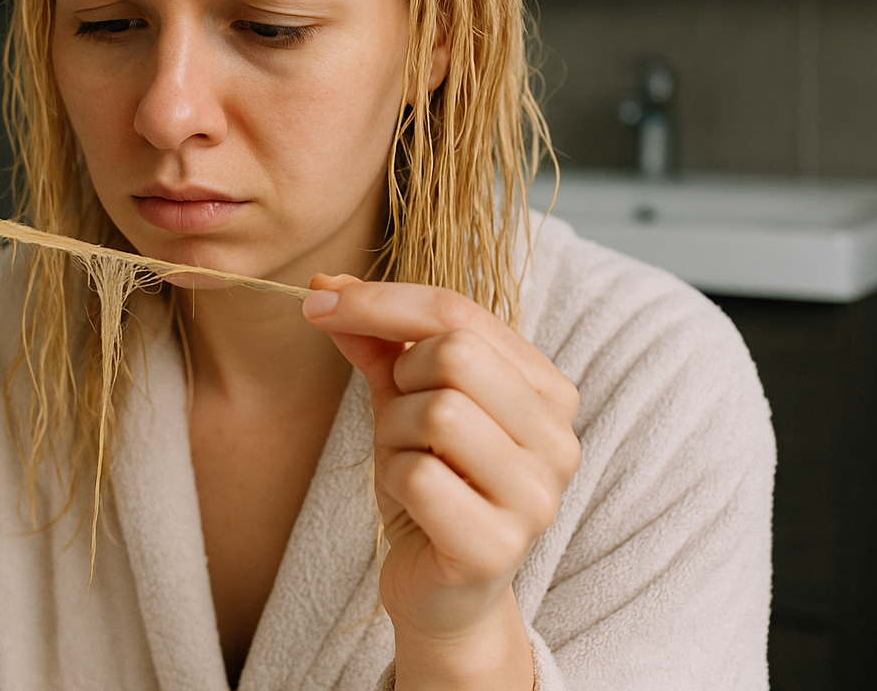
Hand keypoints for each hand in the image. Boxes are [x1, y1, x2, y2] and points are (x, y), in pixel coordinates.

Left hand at [302, 275, 580, 687]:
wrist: (440, 590)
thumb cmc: (431, 485)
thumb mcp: (403, 400)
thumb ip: (376, 340)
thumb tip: (326, 286)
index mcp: (547, 389)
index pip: (461, 310)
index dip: (380, 299)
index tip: (318, 302)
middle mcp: (558, 438)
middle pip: (455, 353)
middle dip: (402, 377)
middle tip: (400, 418)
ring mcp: (538, 495)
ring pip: (437, 411)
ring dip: (395, 434)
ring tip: (410, 462)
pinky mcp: (499, 545)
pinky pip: (419, 475)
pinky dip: (393, 480)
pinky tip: (410, 502)